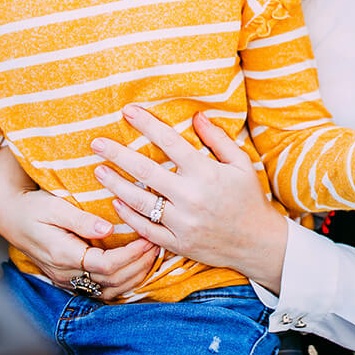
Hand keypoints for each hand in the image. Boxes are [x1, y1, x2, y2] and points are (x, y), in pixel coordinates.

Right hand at [0, 147, 157, 300]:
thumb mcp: (54, 206)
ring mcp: (68, 279)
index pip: (105, 265)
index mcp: (63, 255)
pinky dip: (123, 280)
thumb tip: (107, 229)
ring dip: (134, 275)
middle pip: (111, 281)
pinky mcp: (71, 278)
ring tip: (153, 254)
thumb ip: (81, 219)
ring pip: (109, 289)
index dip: (131, 255)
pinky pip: (102, 288)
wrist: (11, 218)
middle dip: (139, 264)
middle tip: (158, 244)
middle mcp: (66, 273)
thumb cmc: (33, 208)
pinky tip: (137, 266)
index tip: (148, 238)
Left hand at [91, 106, 289, 292]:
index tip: (128, 111)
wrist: (257, 243)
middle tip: (96, 143)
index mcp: (206, 173)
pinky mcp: (177, 242)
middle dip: (117, 154)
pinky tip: (116, 202)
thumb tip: (196, 115)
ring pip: (139, 201)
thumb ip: (218, 139)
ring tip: (98, 171)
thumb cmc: (249, 198)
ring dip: (115, 184)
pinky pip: (146, 228)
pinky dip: (129, 216)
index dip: (147, 124)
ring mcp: (182, 222)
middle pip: (145, 171)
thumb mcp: (241, 164)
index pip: (170, 142)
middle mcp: (191, 196)